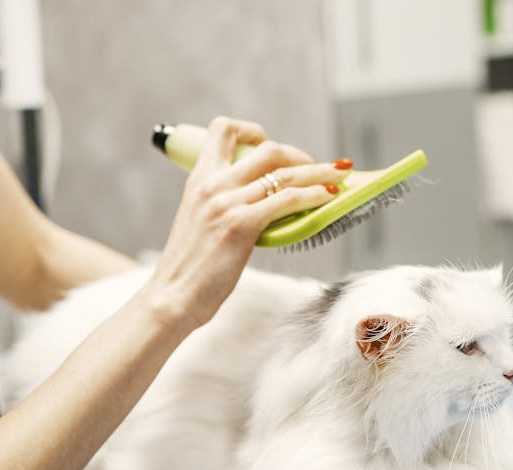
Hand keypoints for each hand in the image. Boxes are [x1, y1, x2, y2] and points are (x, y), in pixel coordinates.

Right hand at [138, 116, 350, 330]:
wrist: (172, 296)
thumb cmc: (188, 269)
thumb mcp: (198, 222)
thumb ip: (221, 205)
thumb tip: (256, 203)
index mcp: (198, 180)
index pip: (223, 129)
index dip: (251, 130)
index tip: (267, 144)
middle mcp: (213, 184)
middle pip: (268, 149)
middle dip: (300, 155)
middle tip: (317, 168)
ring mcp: (227, 203)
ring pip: (286, 173)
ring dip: (320, 172)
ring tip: (339, 176)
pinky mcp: (241, 225)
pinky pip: (288, 200)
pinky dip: (313, 195)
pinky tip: (327, 198)